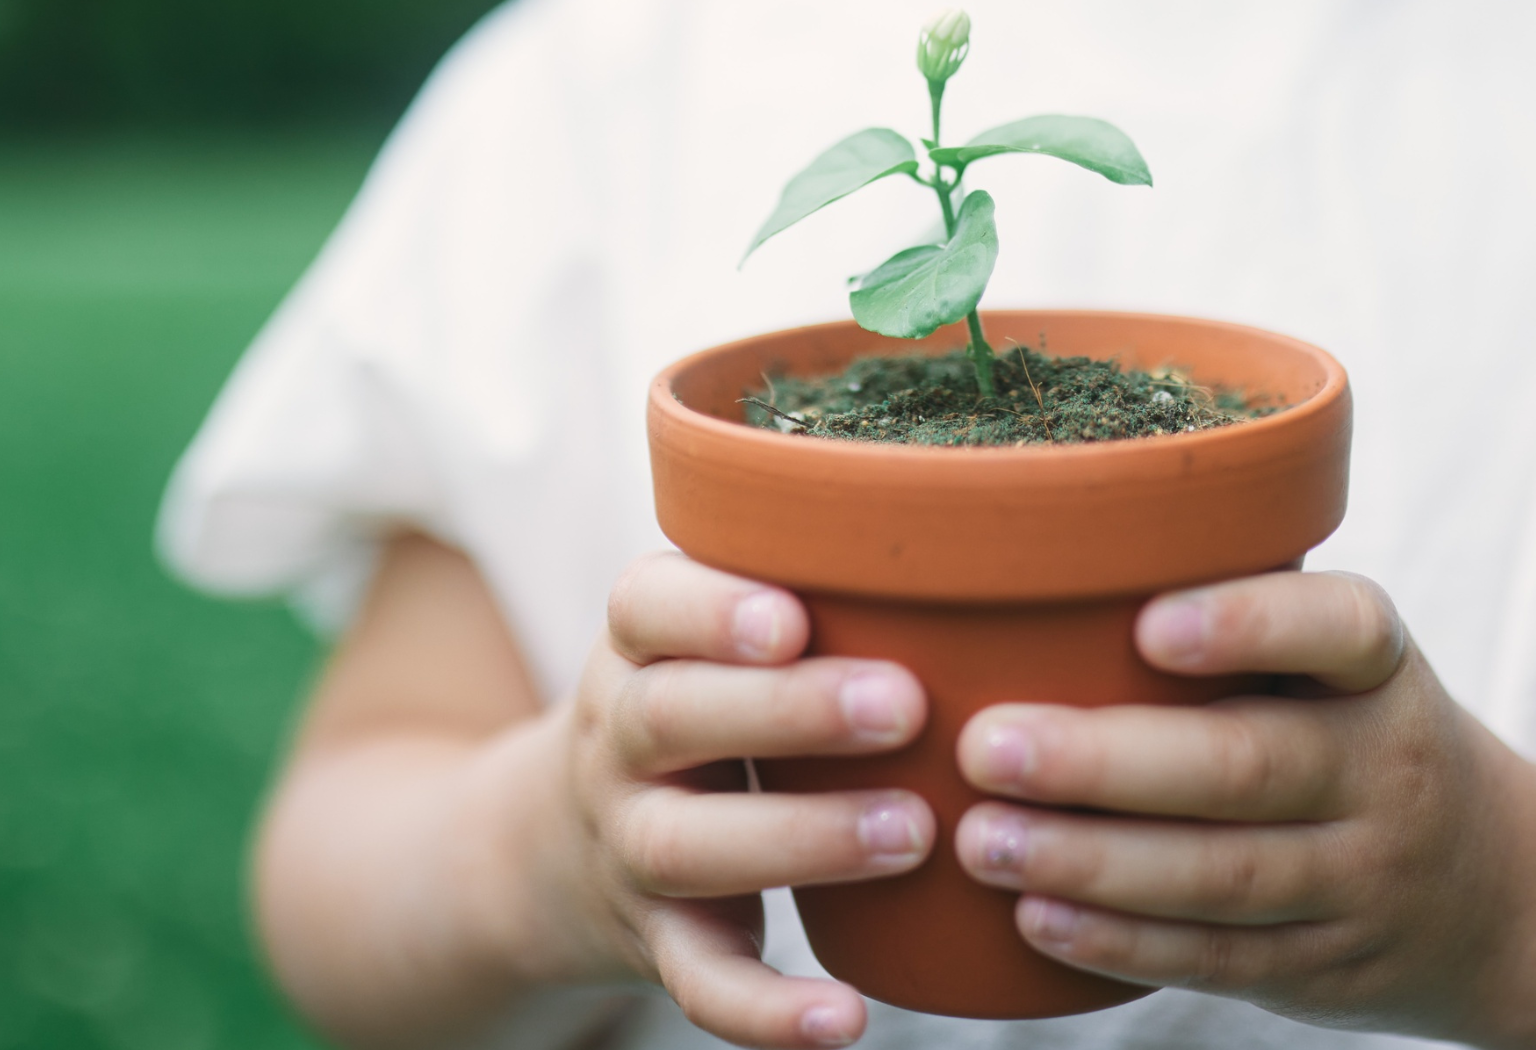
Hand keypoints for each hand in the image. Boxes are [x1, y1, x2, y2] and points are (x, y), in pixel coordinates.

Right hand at [519, 552, 933, 1048]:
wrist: (553, 847)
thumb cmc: (701, 704)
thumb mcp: (709, 637)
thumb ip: (808, 586)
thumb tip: (983, 535)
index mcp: (639, 647)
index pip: (646, 606)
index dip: (711, 609)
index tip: (794, 615)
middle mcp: (619, 741)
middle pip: (671, 717)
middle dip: (789, 712)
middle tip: (903, 706)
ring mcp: (629, 846)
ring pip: (688, 846)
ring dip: (802, 840)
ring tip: (915, 832)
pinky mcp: (657, 941)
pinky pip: (699, 982)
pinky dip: (766, 1012)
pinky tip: (844, 1020)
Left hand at [950, 571, 1535, 1037]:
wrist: (1503, 894)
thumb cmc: (1359, 738)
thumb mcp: (1346, 670)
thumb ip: (1240, 626)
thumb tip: (1038, 576)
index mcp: (1384, 673)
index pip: (1342, 630)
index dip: (1250, 623)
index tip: (1147, 626)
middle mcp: (1388, 770)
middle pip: (1250, 764)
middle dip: (1108, 761)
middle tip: (988, 745)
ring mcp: (1364, 878)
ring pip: (1224, 873)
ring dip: (1091, 860)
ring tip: (983, 838)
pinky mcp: (1327, 966)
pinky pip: (1218, 957)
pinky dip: (1122, 942)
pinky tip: (1036, 916)